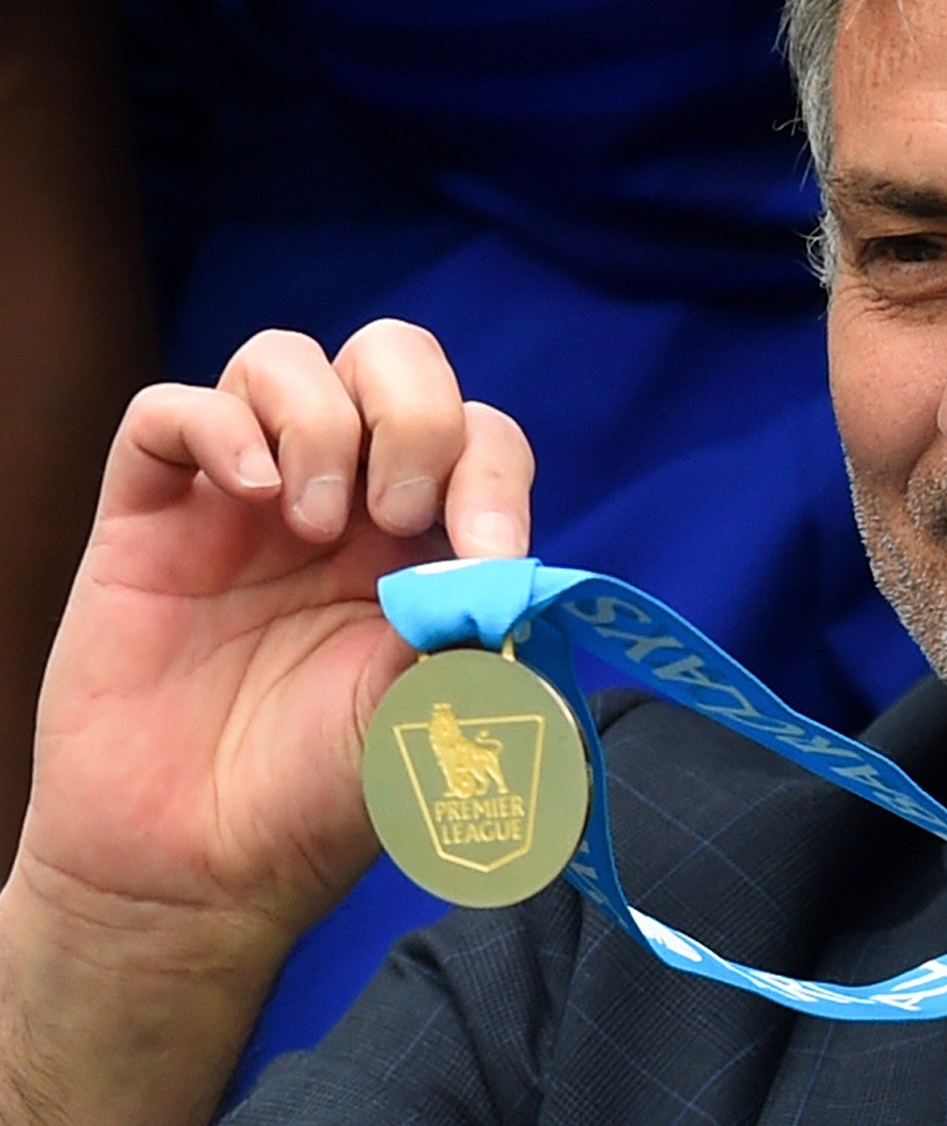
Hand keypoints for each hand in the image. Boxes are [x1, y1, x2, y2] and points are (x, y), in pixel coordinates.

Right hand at [7, 318, 531, 978]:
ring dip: (322, 421)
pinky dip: (220, 425)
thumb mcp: (434, 713)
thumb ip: (480, 632)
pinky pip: (170, 410)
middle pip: (393, 358)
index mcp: (426, 538)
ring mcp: (245, 499)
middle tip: (397, 517)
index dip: (494, 473)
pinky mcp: (151, 517)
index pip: (483, 436)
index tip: (487, 557)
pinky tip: (250, 494)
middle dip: (416, 412)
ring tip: (316, 526)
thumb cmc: (322, 796)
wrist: (197, 871)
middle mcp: (344, 497)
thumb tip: (512, 574)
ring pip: (285, 359)